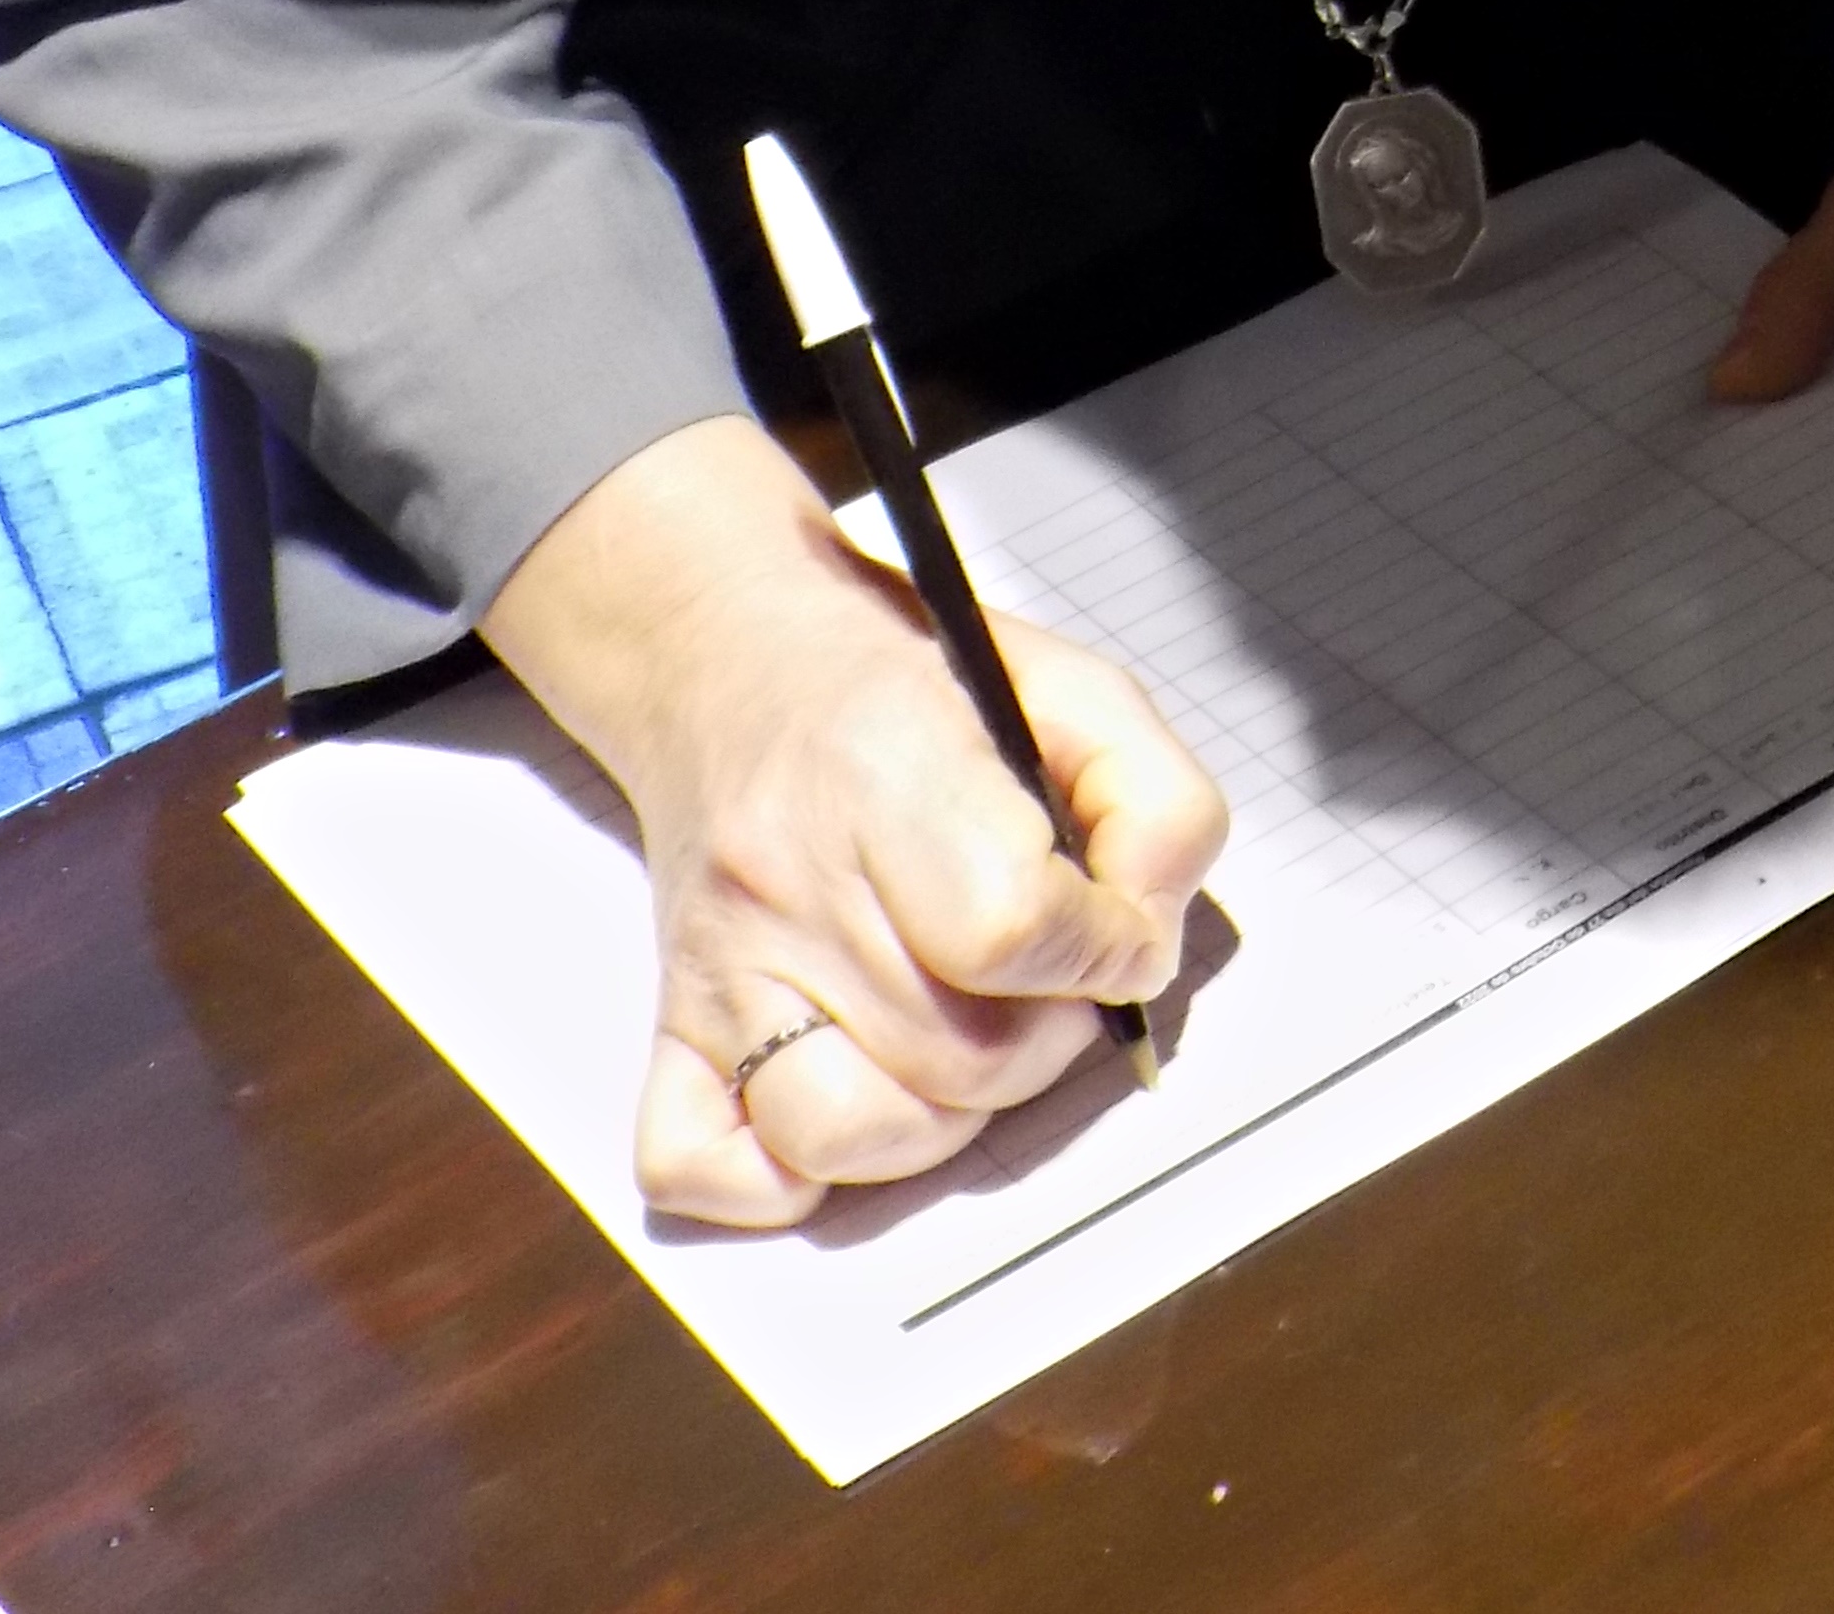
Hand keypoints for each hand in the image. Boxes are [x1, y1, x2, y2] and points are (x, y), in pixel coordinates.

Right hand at [482, 416, 1229, 1229]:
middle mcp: (790, 881)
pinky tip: (852, 1090)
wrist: (732, 659)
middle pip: (958, 1055)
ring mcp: (722, 969)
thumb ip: (1161, 807)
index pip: (1010, 929)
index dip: (1103, 949)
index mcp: (890, 772)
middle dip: (1047, 1035)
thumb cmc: (913, 683)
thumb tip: (1151, 940)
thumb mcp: (1079, 692)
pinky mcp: (672, 1030)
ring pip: (851, 1134)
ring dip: (944, 1115)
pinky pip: (702, 1169)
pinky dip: (785, 1174)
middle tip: (1048, 975)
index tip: (1118, 931)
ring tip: (964, 1032)